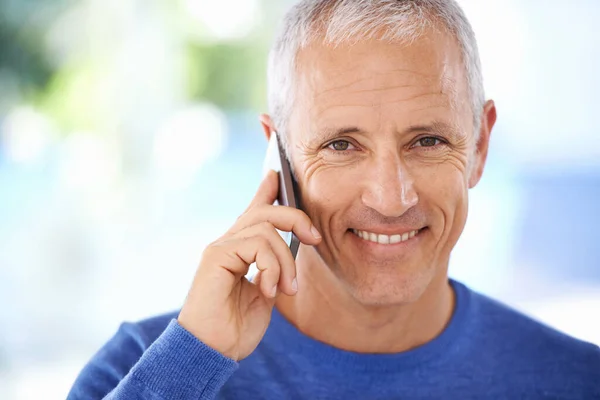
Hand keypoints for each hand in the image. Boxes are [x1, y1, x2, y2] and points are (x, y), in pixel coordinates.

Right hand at [177, 170, 320, 360]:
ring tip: (286, 289)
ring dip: (286, 260)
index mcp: (240, 251)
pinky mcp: (216, 255)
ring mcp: (220, 247)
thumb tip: (289, 252)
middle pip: (265, 211)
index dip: (266, 190)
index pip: (253, 212)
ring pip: (266, 228)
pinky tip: (268, 290)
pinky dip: (272, 267)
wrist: (211, 351)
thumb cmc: (235, 327)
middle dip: (296, 218)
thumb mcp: (264, 293)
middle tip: (314, 238)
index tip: (277, 173)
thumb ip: (273, 270)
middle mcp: (228, 243)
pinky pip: (257, 244)